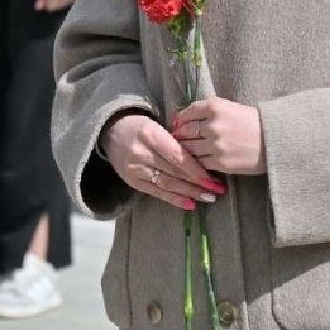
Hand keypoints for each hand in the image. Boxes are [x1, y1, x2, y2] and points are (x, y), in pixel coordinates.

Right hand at [102, 112, 226, 211]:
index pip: (177, 156)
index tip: (213, 179)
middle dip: (198, 183)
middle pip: (174, 171)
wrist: (112, 131)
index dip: (196, 170)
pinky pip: (156, 192)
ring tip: (208, 198)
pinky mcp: (132, 180)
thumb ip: (177, 141)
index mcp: (150, 135)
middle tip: (217, 191)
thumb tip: (203, 157)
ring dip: (189, 193)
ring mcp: (135, 169)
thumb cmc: (142, 126)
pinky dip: (174, 199)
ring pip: (167, 184)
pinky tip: (190, 204)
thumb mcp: (158, 126)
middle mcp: (141, 153)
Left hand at [171, 97, 266, 174]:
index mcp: (215, 107)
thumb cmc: (252, 122)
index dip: (179, 120)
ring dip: (185, 151)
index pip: (187, 113)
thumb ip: (208, 111)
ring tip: (185, 152)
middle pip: (184, 131)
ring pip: (189, 148)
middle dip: (179, 136)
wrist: (273, 141)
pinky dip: (195, 163)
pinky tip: (196, 162)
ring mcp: (216, 144)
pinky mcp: (221, 162)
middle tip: (177, 140)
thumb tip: (182, 119)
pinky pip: (199, 163)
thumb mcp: (230, 108)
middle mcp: (213, 125)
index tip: (176, 125)